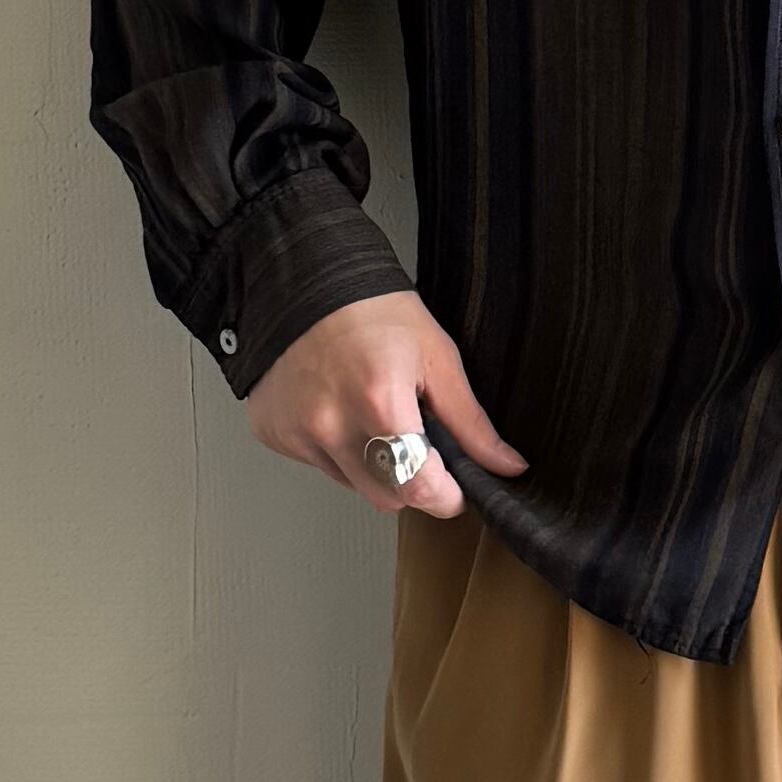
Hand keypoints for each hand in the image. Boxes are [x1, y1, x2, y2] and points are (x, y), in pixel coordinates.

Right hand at [245, 292, 529, 522]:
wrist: (306, 283)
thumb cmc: (372, 311)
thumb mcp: (437, 358)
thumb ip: (470, 422)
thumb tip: (506, 465)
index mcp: (380, 402)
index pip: (420, 488)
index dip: (447, 497)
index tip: (457, 491)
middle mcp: (333, 424)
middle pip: (388, 497)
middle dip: (412, 482)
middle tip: (418, 443)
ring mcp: (298, 432)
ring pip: (353, 485)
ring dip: (373, 467)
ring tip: (373, 417)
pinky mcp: (275, 433)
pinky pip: (320, 466)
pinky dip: (337, 451)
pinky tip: (339, 411)